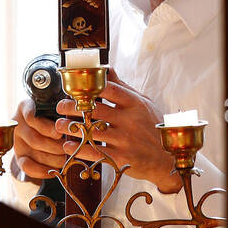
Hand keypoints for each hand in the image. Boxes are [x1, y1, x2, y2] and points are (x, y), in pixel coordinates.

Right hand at [11, 97, 68, 184]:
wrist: (40, 128)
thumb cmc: (52, 114)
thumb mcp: (54, 108)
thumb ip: (61, 112)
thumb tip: (72, 125)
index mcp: (26, 107)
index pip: (31, 116)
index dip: (46, 127)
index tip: (59, 134)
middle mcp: (18, 123)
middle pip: (35, 138)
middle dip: (55, 146)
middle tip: (69, 149)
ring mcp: (17, 141)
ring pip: (35, 152)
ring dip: (53, 158)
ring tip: (66, 158)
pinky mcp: (19, 156)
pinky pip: (28, 166)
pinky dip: (42, 170)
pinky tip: (54, 171)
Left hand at [54, 69, 181, 193]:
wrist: (168, 158)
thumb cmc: (154, 127)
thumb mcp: (144, 103)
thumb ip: (123, 87)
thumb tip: (107, 68)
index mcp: (134, 104)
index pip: (109, 89)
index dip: (89, 86)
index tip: (75, 86)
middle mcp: (129, 120)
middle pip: (95, 110)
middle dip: (73, 106)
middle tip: (60, 106)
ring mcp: (125, 140)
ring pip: (91, 131)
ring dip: (70, 128)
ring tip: (59, 125)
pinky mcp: (121, 158)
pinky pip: (94, 153)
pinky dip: (78, 149)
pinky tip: (68, 145)